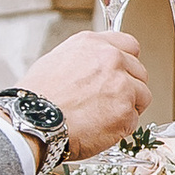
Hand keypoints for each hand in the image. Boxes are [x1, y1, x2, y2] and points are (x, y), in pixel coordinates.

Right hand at [27, 30, 149, 157]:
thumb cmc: (37, 98)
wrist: (32, 122)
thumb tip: (95, 68)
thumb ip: (84, 60)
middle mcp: (111, 59)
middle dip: (129, 87)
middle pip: (139, 71)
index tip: (123, 74)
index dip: (127, 63)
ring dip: (128, 107)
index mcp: (93, 44)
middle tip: (109, 102)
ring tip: (103, 117)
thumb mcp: (56, 61)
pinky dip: (120, 128)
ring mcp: (121, 85)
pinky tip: (99, 129)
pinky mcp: (125, 111)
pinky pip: (132, 120)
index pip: (129, 46)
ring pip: (142, 96)